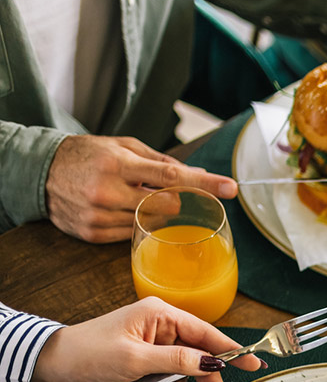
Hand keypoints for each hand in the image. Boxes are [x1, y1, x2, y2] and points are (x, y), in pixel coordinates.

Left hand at [30, 297, 263, 381]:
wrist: (50, 367)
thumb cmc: (88, 353)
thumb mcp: (136, 359)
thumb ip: (178, 361)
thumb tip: (213, 363)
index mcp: (160, 315)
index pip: (207, 333)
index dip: (232, 350)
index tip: (255, 364)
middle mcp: (160, 329)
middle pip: (197, 357)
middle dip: (197, 380)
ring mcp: (151, 348)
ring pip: (180, 375)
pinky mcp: (142, 365)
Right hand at [45, 136, 237, 242]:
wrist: (40, 171)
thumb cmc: (88, 155)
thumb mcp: (123, 146)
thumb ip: (161, 161)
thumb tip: (199, 175)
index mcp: (117, 164)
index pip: (171, 177)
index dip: (204, 183)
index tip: (230, 187)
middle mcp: (108, 192)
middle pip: (166, 205)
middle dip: (175, 199)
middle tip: (165, 190)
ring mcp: (100, 216)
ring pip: (151, 223)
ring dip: (153, 212)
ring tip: (132, 195)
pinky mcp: (93, 235)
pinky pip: (131, 235)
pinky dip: (135, 223)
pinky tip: (121, 209)